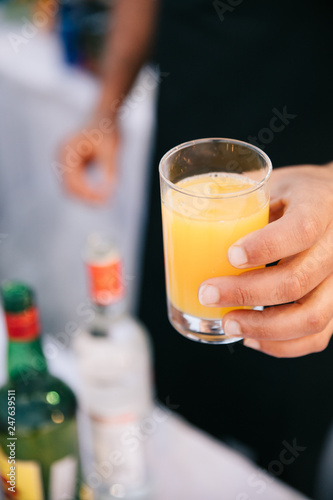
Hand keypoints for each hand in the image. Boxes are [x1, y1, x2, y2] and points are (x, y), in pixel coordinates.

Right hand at [59, 116, 119, 202]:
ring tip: (105, 200)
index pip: (72, 182)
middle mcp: (62, 156)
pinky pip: (76, 182)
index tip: (106, 201)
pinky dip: (86, 190)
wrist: (105, 115)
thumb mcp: (112, 149)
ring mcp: (64, 160)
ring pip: (71, 188)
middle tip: (105, 204)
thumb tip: (111, 192)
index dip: (88, 195)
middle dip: (86, 198)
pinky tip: (101, 194)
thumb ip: (111, 170)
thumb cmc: (108, 130)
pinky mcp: (71, 164)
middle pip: (68, 188)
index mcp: (67, 151)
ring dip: (86, 196)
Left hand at [198, 163, 332, 356]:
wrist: (330, 204)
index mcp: (320, 204)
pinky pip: (317, 336)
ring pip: (311, 317)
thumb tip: (190, 213)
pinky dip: (281, 345)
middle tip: (207, 293)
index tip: (230, 255)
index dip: (265, 247)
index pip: (301, 230)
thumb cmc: (293, 194)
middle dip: (246, 294)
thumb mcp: (270, 182)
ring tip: (227, 323)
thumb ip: (241, 197)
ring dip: (262, 327)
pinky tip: (251, 338)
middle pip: (298, 280)